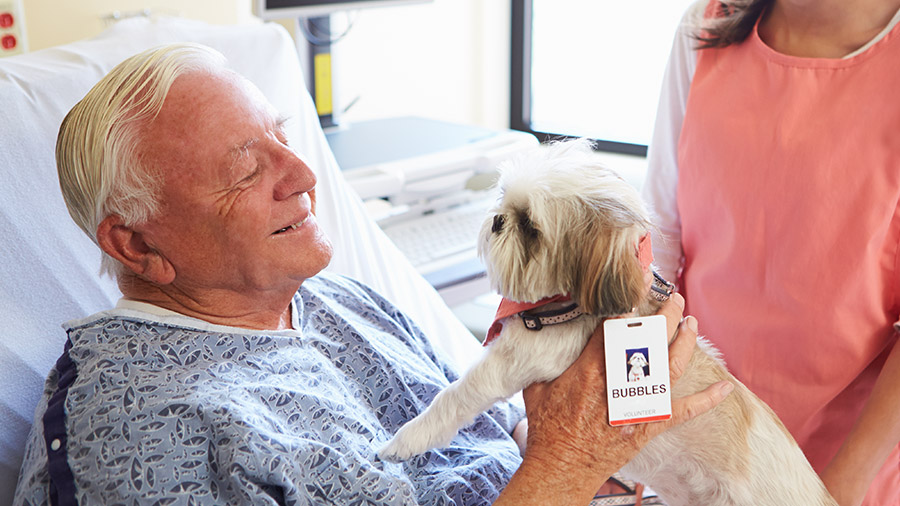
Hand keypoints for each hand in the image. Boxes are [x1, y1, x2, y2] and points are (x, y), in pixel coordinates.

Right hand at [500, 294, 733, 503]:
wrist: (562, 466)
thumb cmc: (548, 428)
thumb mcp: (537, 386)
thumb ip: (545, 361)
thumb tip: (538, 339)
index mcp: (592, 368)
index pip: (616, 325)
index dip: (630, 301)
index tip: (640, 282)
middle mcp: (620, 382)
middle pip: (651, 340)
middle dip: (666, 315)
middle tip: (675, 298)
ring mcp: (639, 403)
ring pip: (671, 366)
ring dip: (684, 342)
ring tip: (691, 322)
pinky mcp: (649, 424)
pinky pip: (685, 411)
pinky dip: (707, 400)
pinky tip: (725, 388)